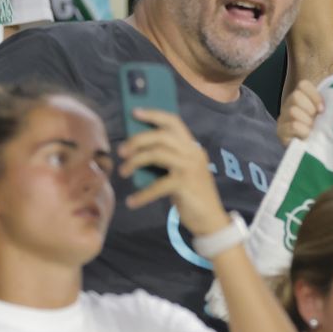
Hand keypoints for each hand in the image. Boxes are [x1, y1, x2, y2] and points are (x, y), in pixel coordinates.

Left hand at [118, 108, 232, 236]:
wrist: (211, 219)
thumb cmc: (191, 194)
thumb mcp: (180, 171)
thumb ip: (166, 159)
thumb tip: (136, 150)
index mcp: (192, 146)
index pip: (173, 121)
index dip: (154, 114)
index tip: (134, 112)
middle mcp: (193, 152)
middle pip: (162, 136)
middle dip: (138, 140)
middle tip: (121, 151)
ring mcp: (190, 168)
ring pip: (157, 154)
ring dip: (135, 161)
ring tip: (123, 172)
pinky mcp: (185, 185)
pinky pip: (157, 185)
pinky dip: (142, 194)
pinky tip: (132, 202)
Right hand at [277, 80, 323, 145]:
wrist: (314, 151)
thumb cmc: (322, 130)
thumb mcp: (326, 113)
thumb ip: (329, 103)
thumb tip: (332, 102)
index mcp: (300, 97)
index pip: (303, 85)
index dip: (315, 96)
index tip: (322, 109)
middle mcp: (288, 105)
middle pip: (296, 96)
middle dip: (310, 109)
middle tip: (315, 120)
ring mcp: (283, 119)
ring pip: (293, 111)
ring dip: (307, 121)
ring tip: (311, 129)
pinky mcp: (281, 133)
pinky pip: (293, 126)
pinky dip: (303, 130)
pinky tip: (307, 136)